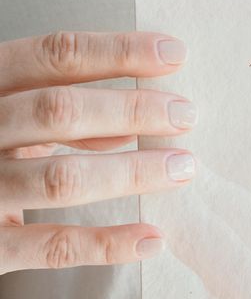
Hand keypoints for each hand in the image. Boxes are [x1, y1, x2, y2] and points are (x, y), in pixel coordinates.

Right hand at [0, 30, 196, 273]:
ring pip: (61, 178)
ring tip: (182, 167)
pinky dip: (107, 243)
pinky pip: (52, 246)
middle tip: (186, 115)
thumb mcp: (9, 118)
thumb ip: (58, 117)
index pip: (53, 55)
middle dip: (130, 109)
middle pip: (58, 111)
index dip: (117, 52)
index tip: (174, 55)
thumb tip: (130, 127)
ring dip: (131, 172)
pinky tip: (152, 237)